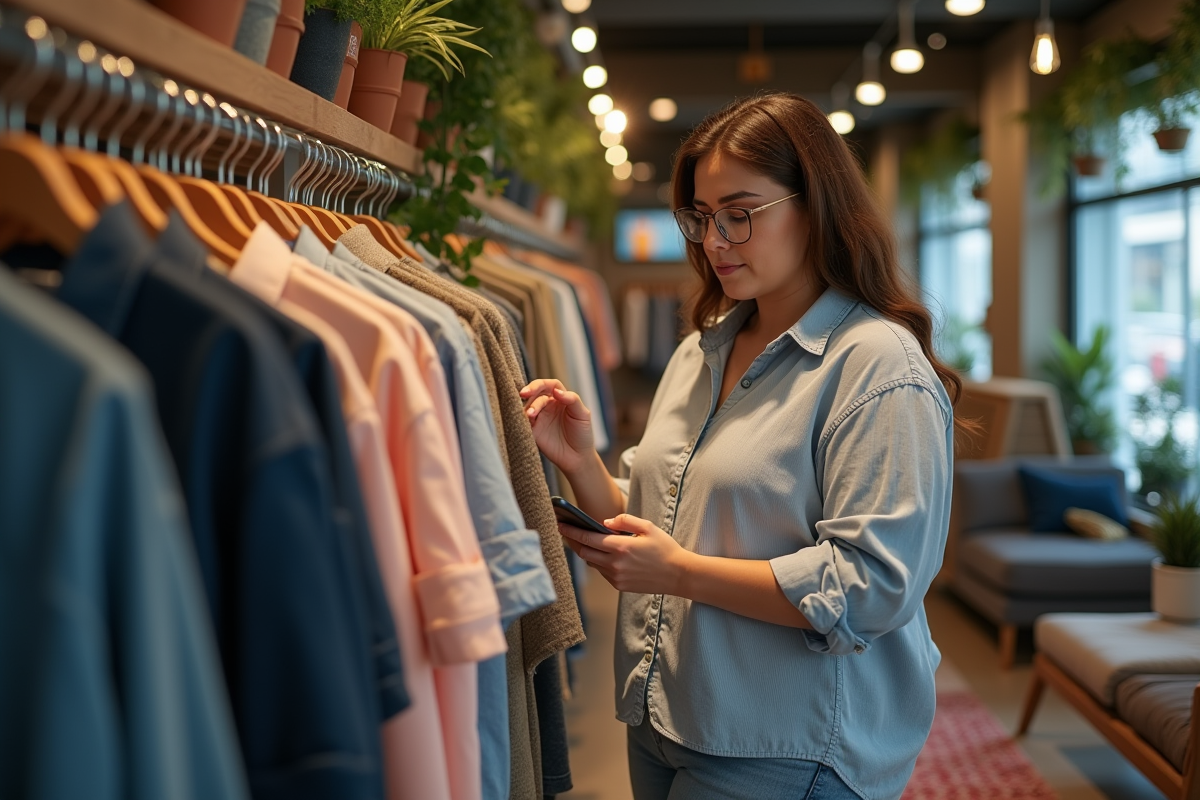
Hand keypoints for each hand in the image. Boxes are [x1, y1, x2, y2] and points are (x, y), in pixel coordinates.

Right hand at [520, 378, 594, 473]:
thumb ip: (572, 399)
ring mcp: (539, 418)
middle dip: (530, 392)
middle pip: (536, 393)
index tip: (537, 388)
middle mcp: (547, 405)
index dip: (540, 384)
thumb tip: (556, 391)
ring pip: (527, 406)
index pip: (548, 385)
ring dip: (527, 407)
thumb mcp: (583, 414)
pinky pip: (523, 422)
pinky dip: (520, 419)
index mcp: (560, 398)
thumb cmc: (583, 434)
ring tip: (530, 415)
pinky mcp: (532, 431)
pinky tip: (523, 420)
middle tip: (524, 395)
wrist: (578, 458)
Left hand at [559, 513, 690, 594]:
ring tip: (589, 542)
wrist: (678, 574)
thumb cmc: (665, 548)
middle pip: (584, 552)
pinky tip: (606, 555)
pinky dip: (600, 563)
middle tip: (569, 532)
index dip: (571, 531)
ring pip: (593, 563)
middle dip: (575, 542)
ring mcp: (616, 577)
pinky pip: (603, 572)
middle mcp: (615, 564)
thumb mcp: (648, 527)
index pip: (588, 538)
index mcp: (621, 546)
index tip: (560, 524)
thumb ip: (624, 520)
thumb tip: (604, 522)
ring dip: (589, 553)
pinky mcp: (620, 586)